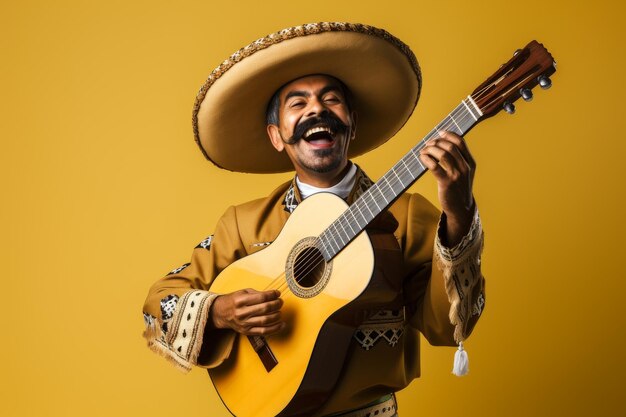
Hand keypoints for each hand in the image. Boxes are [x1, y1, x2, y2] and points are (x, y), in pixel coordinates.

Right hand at [210, 288, 284, 335]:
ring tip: (280, 311)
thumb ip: (257, 293)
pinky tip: (282, 324)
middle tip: (280, 302)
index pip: (261, 297)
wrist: (221, 313)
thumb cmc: (234, 301)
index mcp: (240, 301)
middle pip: (264, 308)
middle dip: (276, 304)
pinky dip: (275, 328)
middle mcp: (241, 313)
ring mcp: (244, 323)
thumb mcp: (243, 292)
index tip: (277, 293)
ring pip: (265, 320)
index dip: (272, 295)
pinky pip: (264, 331)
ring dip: (277, 315)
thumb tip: (274, 295)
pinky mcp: (247, 331)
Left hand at [419, 131, 475, 246]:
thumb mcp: (464, 172)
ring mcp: (456, 175)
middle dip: (436, 142)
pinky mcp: (446, 182)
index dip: (449, 134)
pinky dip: (426, 159)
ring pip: (442, 154)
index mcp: (470, 162)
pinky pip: (434, 166)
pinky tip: (422, 158)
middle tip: (428, 144)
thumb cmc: (459, 188)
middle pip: (449, 146)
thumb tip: (443, 144)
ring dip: (429, 149)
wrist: (461, 208)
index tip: (439, 133)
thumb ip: (458, 159)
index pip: (460, 141)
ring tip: (423, 151)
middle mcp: (464, 167)